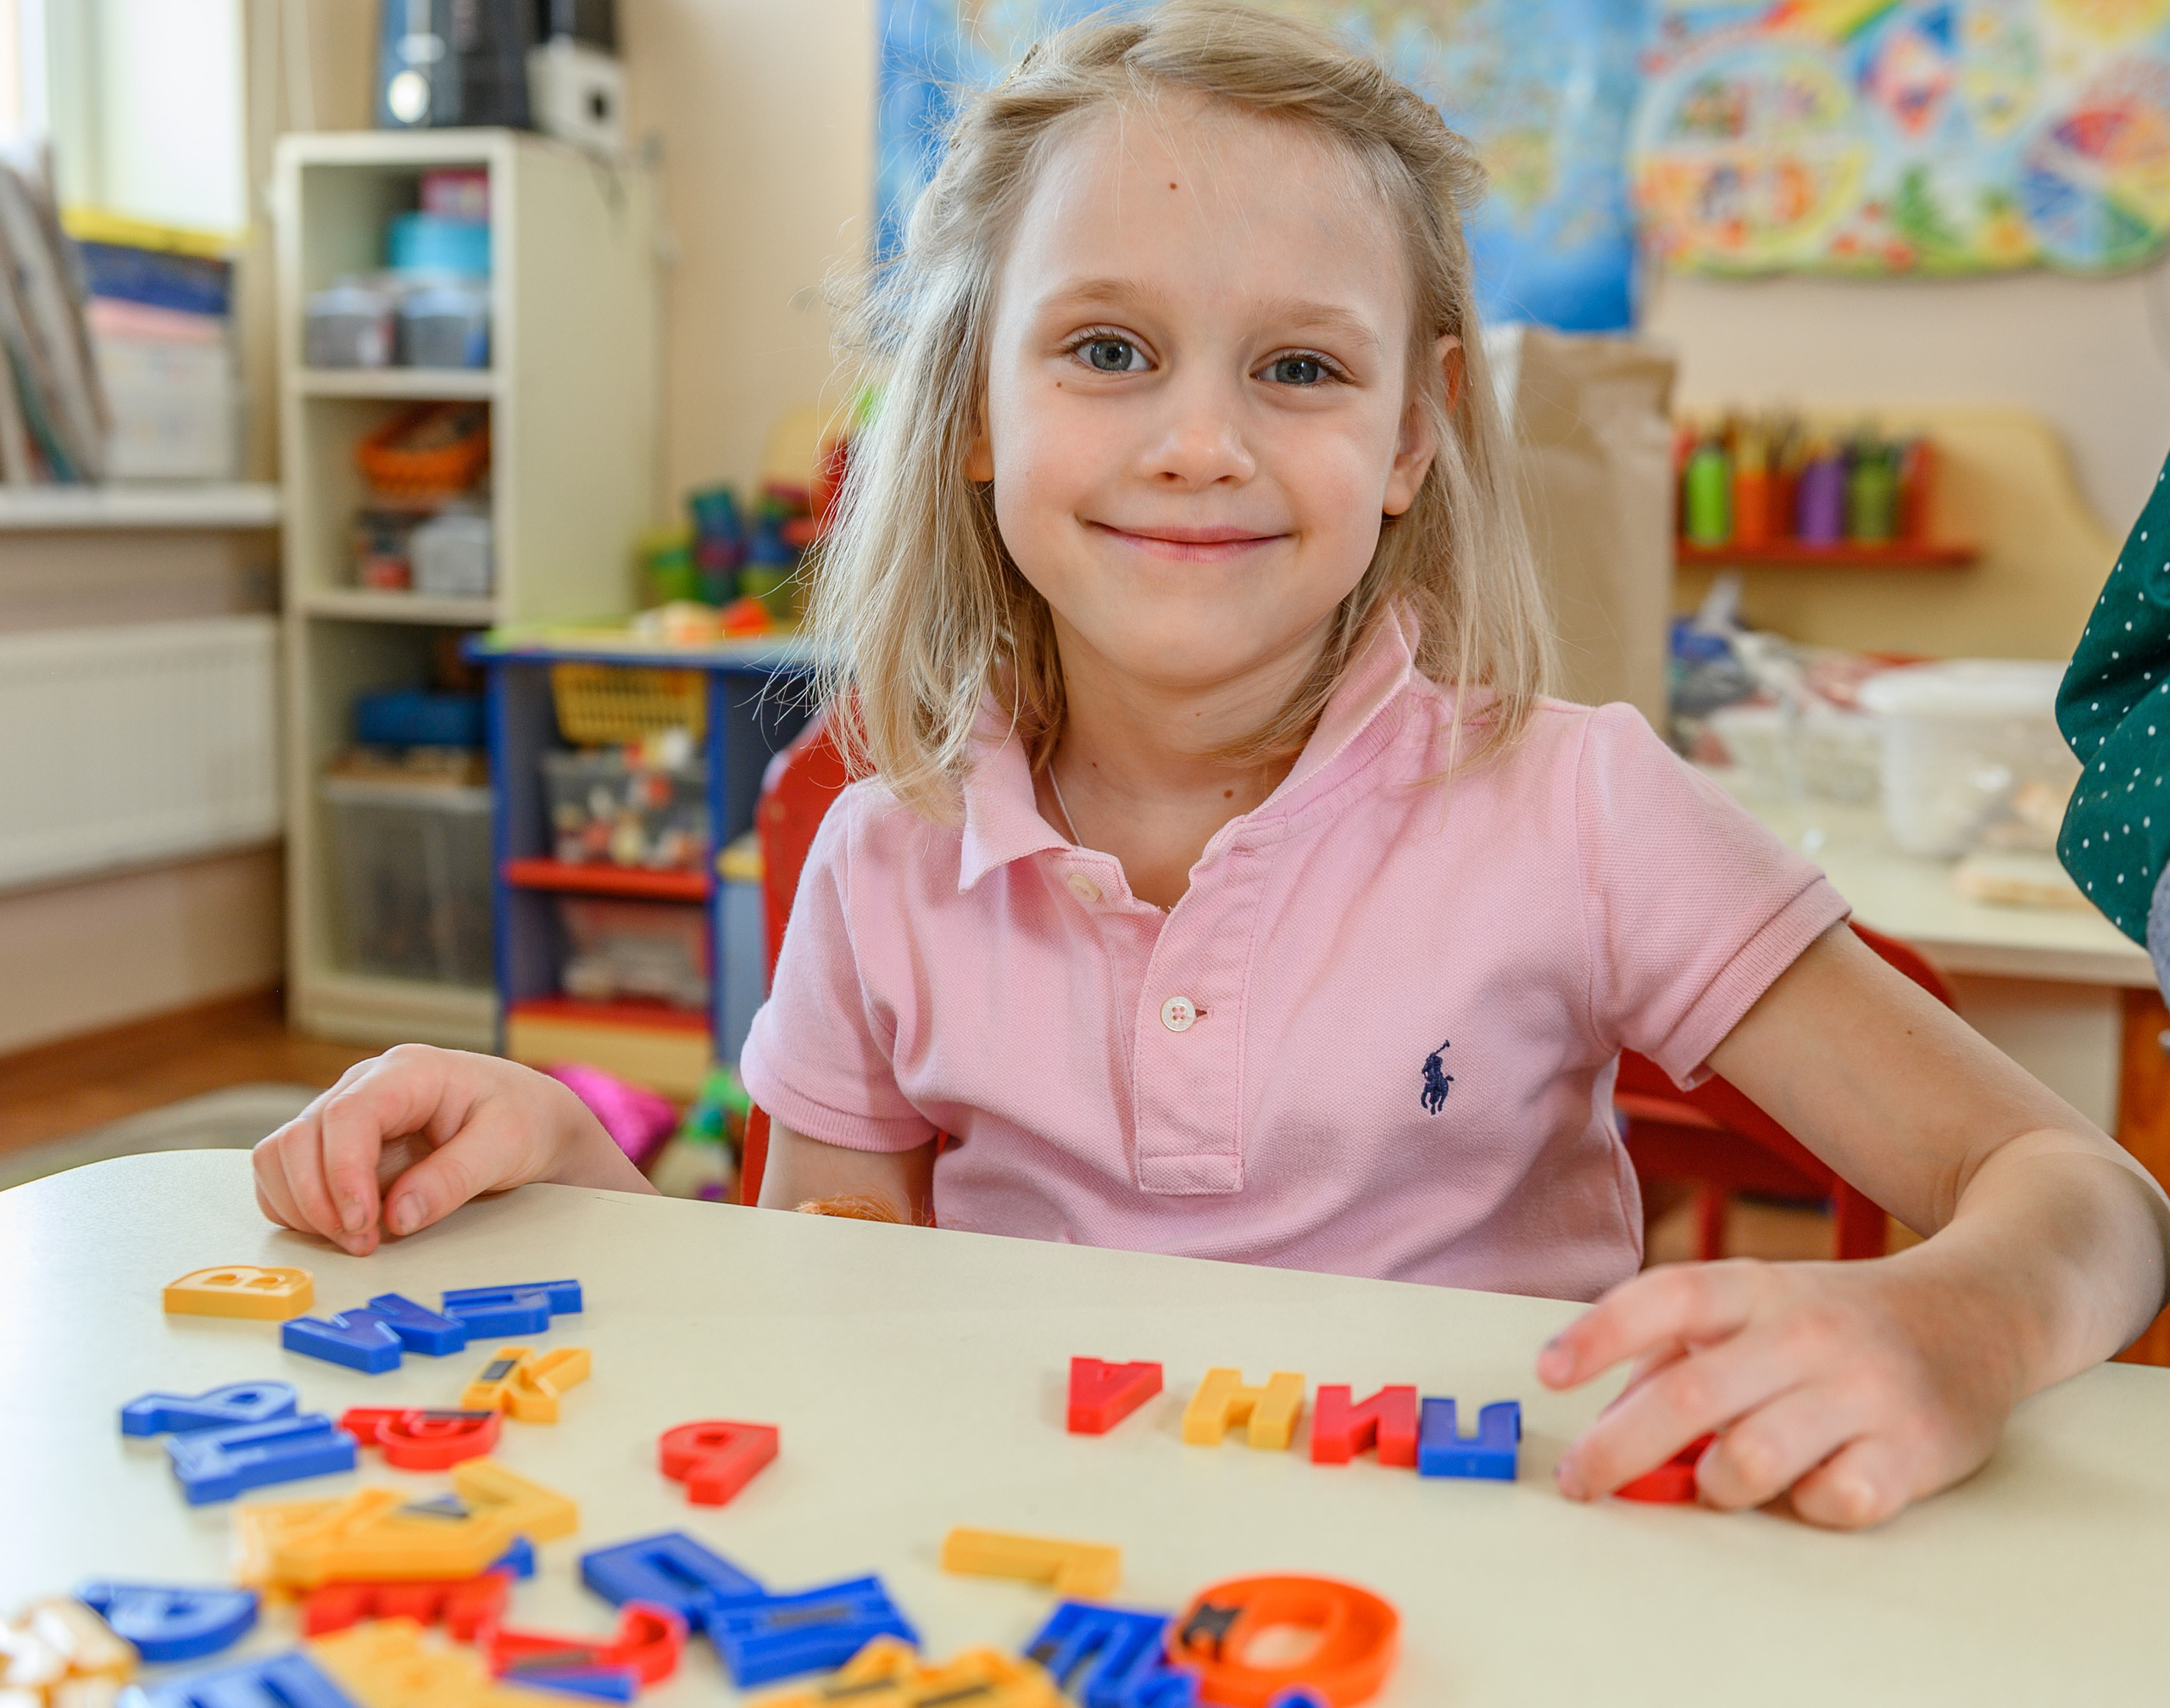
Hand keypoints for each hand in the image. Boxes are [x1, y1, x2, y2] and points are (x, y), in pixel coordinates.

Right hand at [252, 1045, 640, 1254]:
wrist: (531, 1118)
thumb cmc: (523, 1119)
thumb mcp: (507, 1146)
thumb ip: (453, 1178)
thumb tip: (398, 1216)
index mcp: (409, 1072)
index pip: (348, 1115)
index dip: (343, 1172)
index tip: (361, 1221)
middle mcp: (365, 1087)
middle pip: (300, 1137)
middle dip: (321, 1200)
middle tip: (364, 1243)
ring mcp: (344, 1114)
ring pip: (281, 1155)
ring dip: (304, 1207)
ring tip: (358, 1239)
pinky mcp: (336, 1145)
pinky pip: (288, 1174)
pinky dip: (299, 1208)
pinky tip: (342, 1228)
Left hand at [1535, 1255, 2019, 1528]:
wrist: (1980, 1312)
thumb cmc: (1835, 1323)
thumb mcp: (1756, 1310)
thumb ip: (1678, 1358)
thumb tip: (1608, 1430)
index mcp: (1757, 1287)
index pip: (1666, 1297)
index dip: (1599, 1333)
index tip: (1548, 1373)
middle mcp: (1806, 1332)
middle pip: (1691, 1395)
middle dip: (1619, 1448)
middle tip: (1580, 1481)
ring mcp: (1862, 1391)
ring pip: (1751, 1460)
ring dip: (1714, 1486)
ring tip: (1714, 1482)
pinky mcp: (1913, 1450)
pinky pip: (1831, 1504)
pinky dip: (1803, 1508)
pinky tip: (1809, 1486)